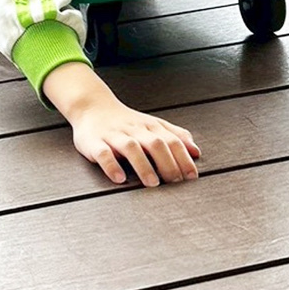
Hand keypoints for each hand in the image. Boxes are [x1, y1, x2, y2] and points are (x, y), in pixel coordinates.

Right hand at [44, 62, 200, 185]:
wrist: (92, 106)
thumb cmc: (125, 121)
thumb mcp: (153, 125)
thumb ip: (175, 136)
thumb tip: (196, 151)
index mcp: (150, 126)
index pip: (171, 140)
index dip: (183, 158)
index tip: (191, 176)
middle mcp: (134, 130)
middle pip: (155, 143)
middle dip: (168, 163)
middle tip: (175, 182)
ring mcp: (113, 135)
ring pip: (131, 148)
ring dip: (144, 165)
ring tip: (153, 183)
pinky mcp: (94, 142)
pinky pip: (103, 153)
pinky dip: (111, 165)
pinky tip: (119, 178)